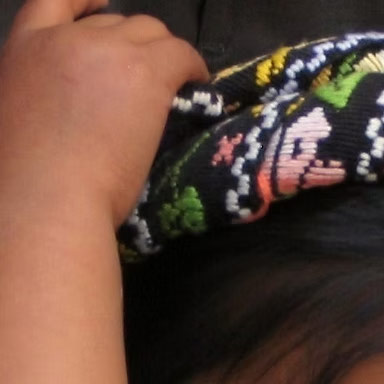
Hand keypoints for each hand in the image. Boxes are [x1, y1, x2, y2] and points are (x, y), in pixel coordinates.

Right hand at [0, 0, 208, 225]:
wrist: (48, 200)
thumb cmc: (29, 184)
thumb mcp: (21, 122)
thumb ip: (44, 97)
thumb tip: (73, 112)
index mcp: (24, 49)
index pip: (54, 1)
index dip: (83, 0)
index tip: (101, 2)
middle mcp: (65, 39)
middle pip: (113, 22)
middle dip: (134, 47)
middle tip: (149, 83)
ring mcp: (107, 51)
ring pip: (150, 33)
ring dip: (164, 56)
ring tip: (177, 85)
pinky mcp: (145, 73)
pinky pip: (181, 54)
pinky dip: (193, 68)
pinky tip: (199, 87)